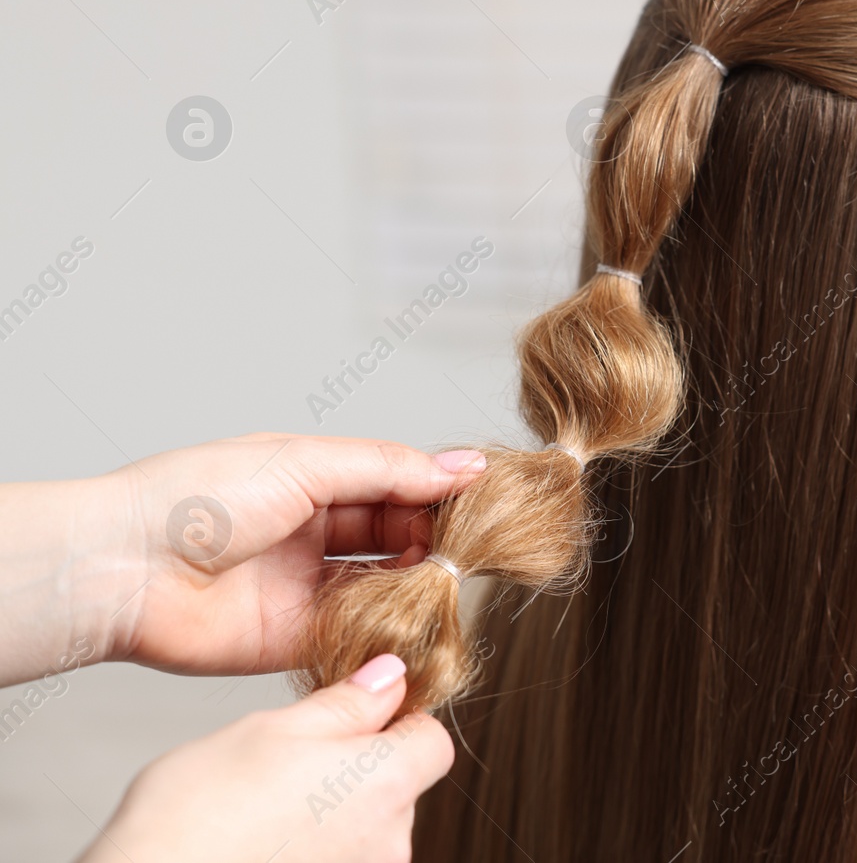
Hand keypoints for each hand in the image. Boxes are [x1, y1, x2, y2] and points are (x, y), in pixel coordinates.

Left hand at [0, 433, 484, 684]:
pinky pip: (360, 632)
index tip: (487, 496)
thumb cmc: (195, 498)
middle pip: (398, 532)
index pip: (396, 482)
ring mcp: (307, 585)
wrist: (123, 568)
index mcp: (313, 478)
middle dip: (437, 535)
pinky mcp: (298, 637)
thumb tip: (462, 466)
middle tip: (474, 543)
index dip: (439, 488)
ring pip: (386, 582)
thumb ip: (388, 469)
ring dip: (420, 580)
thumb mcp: (304, 464)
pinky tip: (419, 615)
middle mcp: (314, 532)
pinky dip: (393, 626)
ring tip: (451, 576)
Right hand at [82, 654, 453, 862]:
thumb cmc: (196, 815)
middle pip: (398, 789)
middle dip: (355, 771)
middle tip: (284, 767)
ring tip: (260, 814)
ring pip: (364, 832)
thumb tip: (392, 677)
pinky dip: (311, 852)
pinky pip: (339, 862)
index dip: (395, 722)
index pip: (431, 742)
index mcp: (386, 786)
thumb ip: (344, 705)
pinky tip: (260, 848)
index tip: (350, 716)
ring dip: (330, 817)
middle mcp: (390, 846)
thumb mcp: (270, 732)